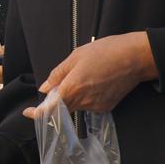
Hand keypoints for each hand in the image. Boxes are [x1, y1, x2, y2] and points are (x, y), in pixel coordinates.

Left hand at [25, 32, 155, 118]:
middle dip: (58, 98)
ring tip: (87, 74)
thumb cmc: (106, 51)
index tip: (28, 112)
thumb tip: (45, 89)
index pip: (49, 108)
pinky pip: (89, 105)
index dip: (37, 113)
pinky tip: (96, 81)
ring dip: (74, 95)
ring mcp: (96, 106)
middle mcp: (83, 101)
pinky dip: (87, 96)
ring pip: (76, 105)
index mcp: (72, 88)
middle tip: (64, 79)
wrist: (136, 57)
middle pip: (62, 108)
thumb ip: (58, 74)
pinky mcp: (107, 107)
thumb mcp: (76, 56)